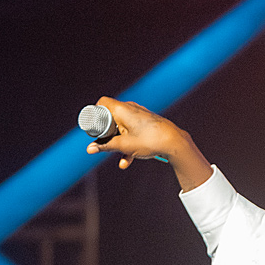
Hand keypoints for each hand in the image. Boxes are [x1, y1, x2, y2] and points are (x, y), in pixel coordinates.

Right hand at [86, 98, 212, 191]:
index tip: (93, 127)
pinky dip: (128, 144)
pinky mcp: (145, 124)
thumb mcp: (124, 145)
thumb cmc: (150, 140)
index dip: (95, 113)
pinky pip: (132, 132)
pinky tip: (127, 161)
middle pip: (111, 117)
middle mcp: (130, 109)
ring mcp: (139, 116)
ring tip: (120, 158)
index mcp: (122, 109)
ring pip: (122, 128)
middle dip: (107, 133)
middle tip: (104, 144)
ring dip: (119, 143)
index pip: (102, 103)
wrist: (175, 142)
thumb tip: (90, 149)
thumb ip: (105, 146)